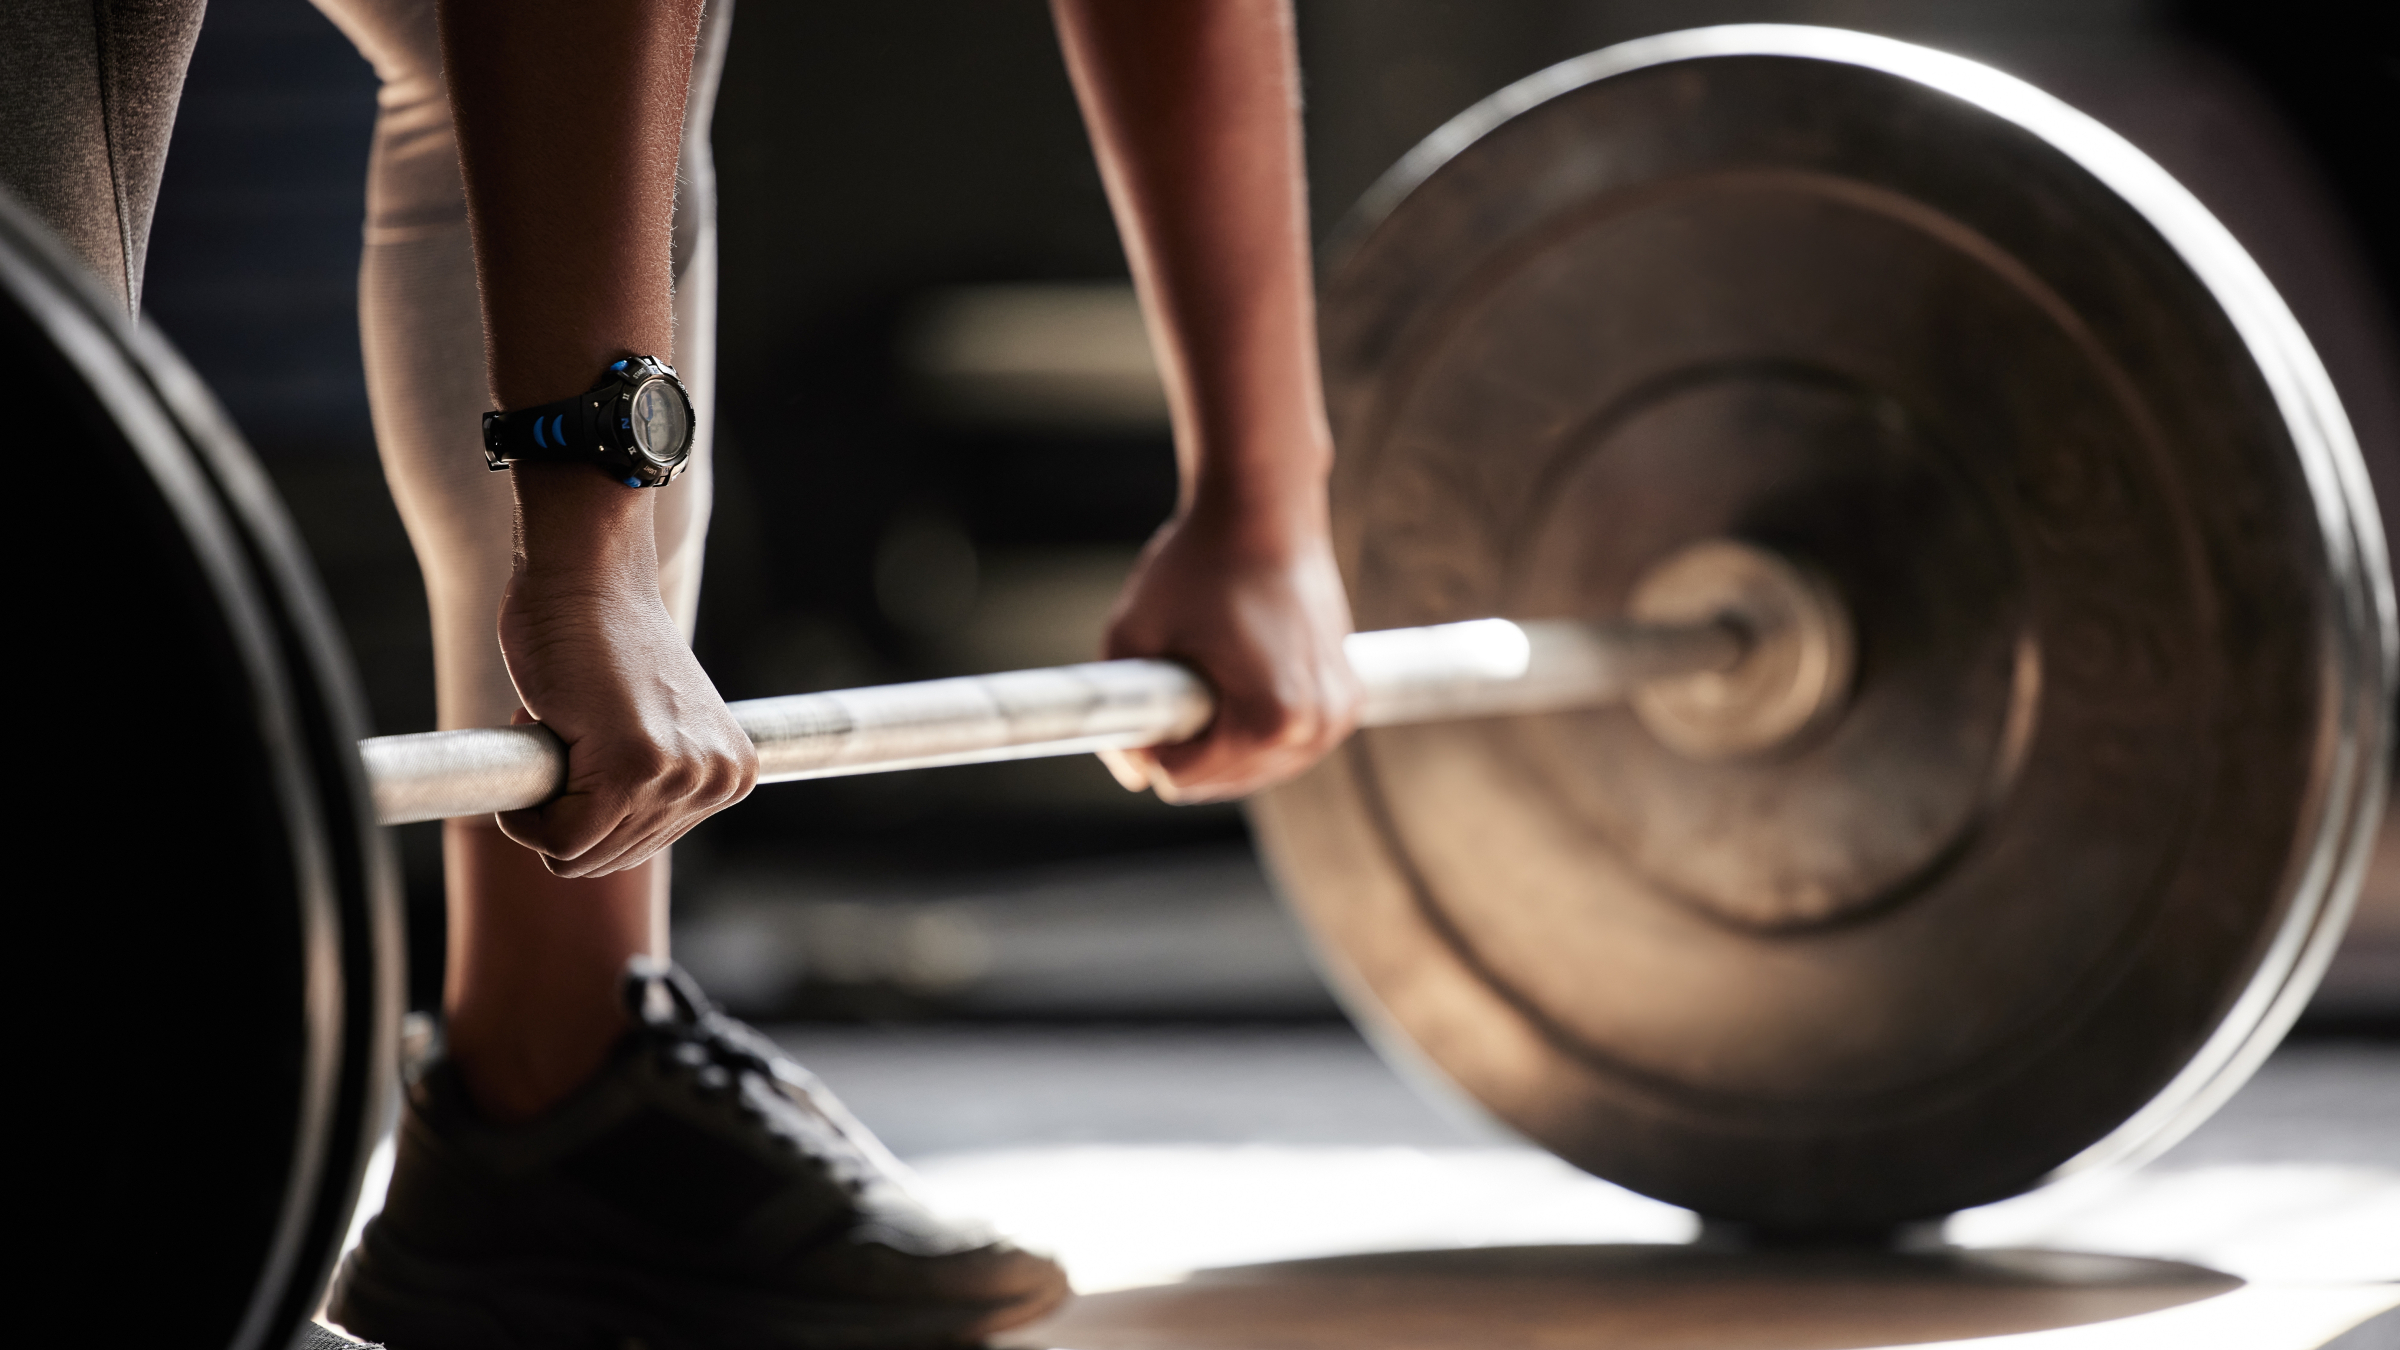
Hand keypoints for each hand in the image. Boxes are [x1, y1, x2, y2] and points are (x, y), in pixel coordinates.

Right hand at [493, 467, 755, 875]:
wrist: (585, 575)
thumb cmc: (600, 641)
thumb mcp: (654, 727)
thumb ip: (654, 784)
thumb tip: (613, 846)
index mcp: (730, 776)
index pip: (638, 848)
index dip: (590, 806)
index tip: (591, 738)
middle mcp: (718, 782)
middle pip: (611, 860)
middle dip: (566, 806)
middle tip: (571, 728)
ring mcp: (680, 778)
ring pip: (580, 856)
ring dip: (543, 800)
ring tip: (563, 723)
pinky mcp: (634, 770)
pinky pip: (559, 841)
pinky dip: (522, 813)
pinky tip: (535, 736)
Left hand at [1101, 502, 1359, 801]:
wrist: (1264, 509)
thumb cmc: (1195, 563)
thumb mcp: (1131, 634)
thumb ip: (1117, 713)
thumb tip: (1137, 776)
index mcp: (1272, 721)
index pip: (1183, 779)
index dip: (1153, 735)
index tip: (1159, 676)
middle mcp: (1318, 728)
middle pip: (1222, 782)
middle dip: (1191, 739)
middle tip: (1187, 664)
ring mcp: (1340, 716)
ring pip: (1255, 768)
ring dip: (1223, 736)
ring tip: (1219, 663)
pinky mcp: (1349, 700)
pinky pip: (1284, 744)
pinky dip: (1256, 724)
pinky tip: (1246, 669)